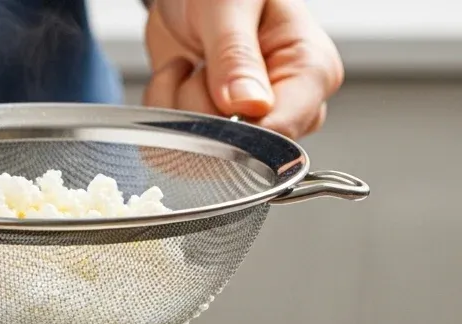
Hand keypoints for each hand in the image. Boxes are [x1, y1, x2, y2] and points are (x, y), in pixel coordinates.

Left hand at [143, 0, 343, 137]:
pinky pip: (176, 150)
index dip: (238, 130)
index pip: (283, 133)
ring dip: (177, 108)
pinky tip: (178, 77)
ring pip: (203, 156)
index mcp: (311, 71)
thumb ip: (236, 56)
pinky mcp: (215, 134)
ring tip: (190, 63)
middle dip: (202, 110)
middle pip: (240, 151)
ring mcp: (251, 125)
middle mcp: (286, 107)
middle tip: (201, 62)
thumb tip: (248, 107)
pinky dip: (163, 112)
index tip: (212, 97)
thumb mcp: (229, 4)